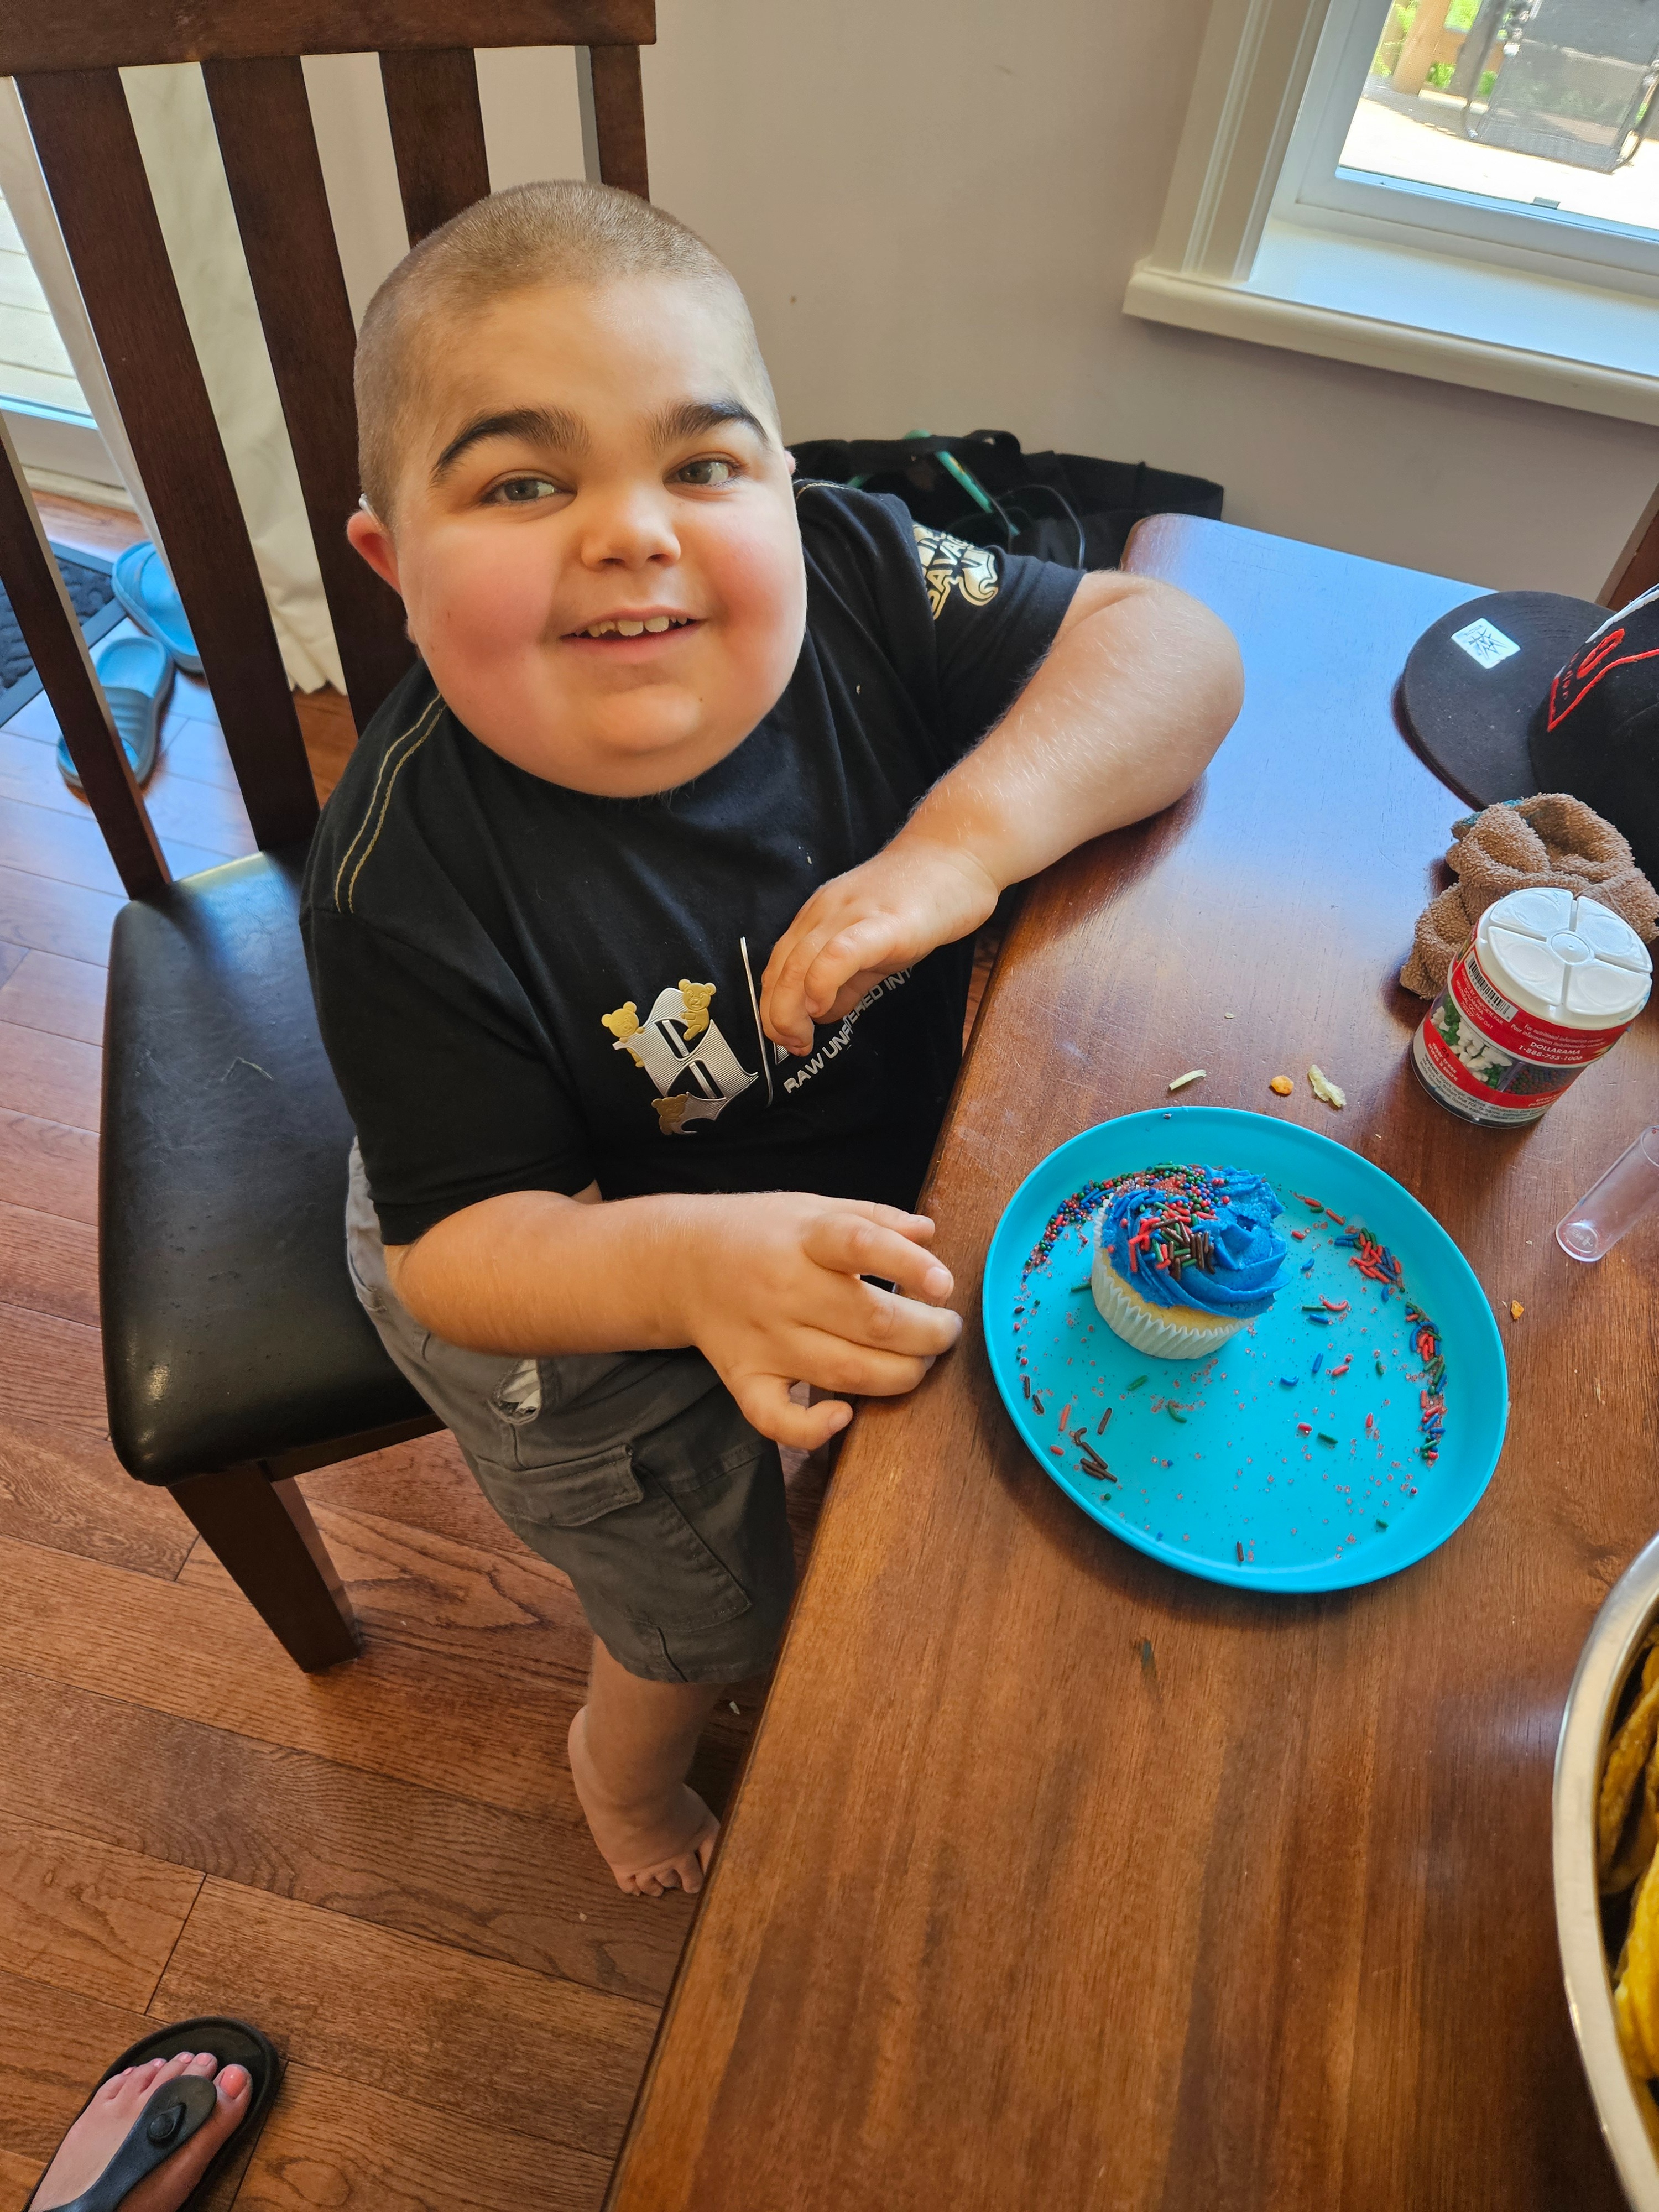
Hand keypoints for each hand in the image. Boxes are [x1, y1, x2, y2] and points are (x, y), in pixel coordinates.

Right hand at [674, 1191, 962, 1450]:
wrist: (682, 1262)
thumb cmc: (761, 1233)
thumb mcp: (814, 1206)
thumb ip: (875, 1217)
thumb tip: (930, 1234)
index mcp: (805, 1237)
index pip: (859, 1245)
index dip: (908, 1266)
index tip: (944, 1285)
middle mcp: (784, 1289)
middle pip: (870, 1321)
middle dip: (927, 1334)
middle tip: (946, 1330)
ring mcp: (764, 1340)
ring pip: (844, 1371)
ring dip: (900, 1375)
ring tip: (920, 1362)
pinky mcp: (745, 1378)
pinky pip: (775, 1418)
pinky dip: (811, 1429)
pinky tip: (844, 1417)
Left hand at [760, 835, 997, 1056]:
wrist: (960, 852)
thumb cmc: (923, 900)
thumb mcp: (876, 945)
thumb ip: (849, 980)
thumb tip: (824, 1013)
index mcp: (820, 917)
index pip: (779, 966)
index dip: (774, 1008)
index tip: (786, 1038)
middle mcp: (826, 912)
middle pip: (781, 968)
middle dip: (777, 1016)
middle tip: (792, 1046)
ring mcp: (852, 914)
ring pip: (800, 963)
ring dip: (791, 1009)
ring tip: (802, 1038)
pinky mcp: (883, 922)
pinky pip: (839, 953)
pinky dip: (822, 982)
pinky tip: (822, 1007)